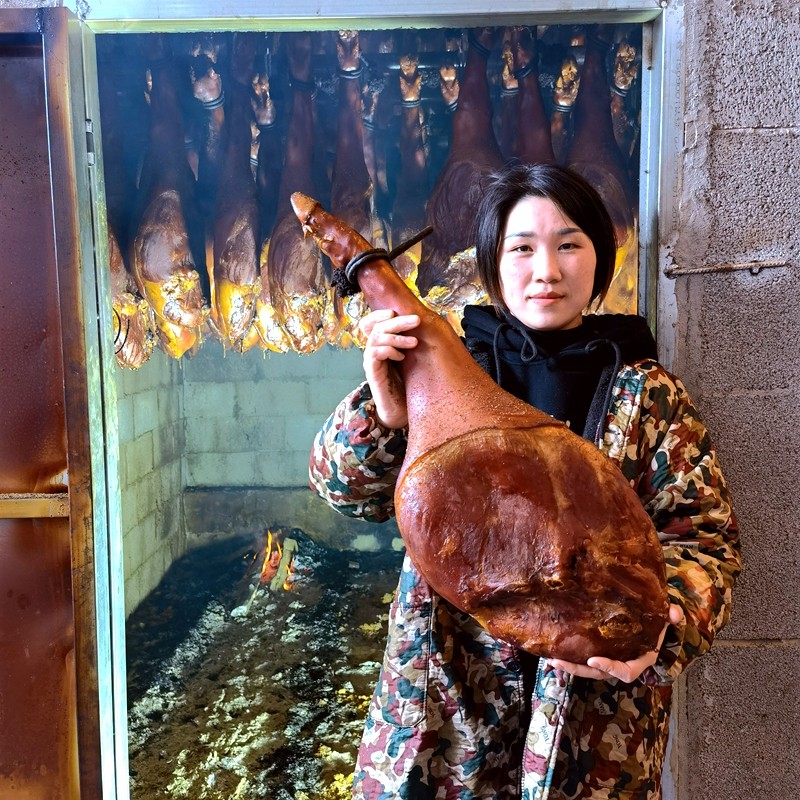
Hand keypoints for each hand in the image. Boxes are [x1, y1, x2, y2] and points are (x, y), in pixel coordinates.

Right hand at [360, 309, 419, 428]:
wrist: (401, 411)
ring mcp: (371, 362)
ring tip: (414, 342)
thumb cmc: (408, 384)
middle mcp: (373, 351)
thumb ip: (411, 342)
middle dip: (398, 321)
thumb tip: (426, 323)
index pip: (370, 323)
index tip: (394, 311)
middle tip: (416, 320)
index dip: (378, 314)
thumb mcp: (411, 358)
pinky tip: (401, 357)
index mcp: (380, 345)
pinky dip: (389, 351)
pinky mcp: (372, 373)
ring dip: (397, 336)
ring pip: (376, 338)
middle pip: (377, 327)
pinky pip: (374, 354)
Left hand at [549, 605, 684, 682]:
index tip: (593, 659)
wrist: (650, 620)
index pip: (626, 672)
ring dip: (570, 666)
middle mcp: (623, 663)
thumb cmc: (658, 620)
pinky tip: (553, 652)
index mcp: (640, 659)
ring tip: (551, 659)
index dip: (610, 668)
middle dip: (579, 669)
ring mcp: (609, 660)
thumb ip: (671, 615)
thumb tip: (674, 613)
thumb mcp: (667, 617)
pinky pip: (584, 660)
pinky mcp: (599, 652)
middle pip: (599, 674)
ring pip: (588, 670)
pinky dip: (570, 658)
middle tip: (559, 661)